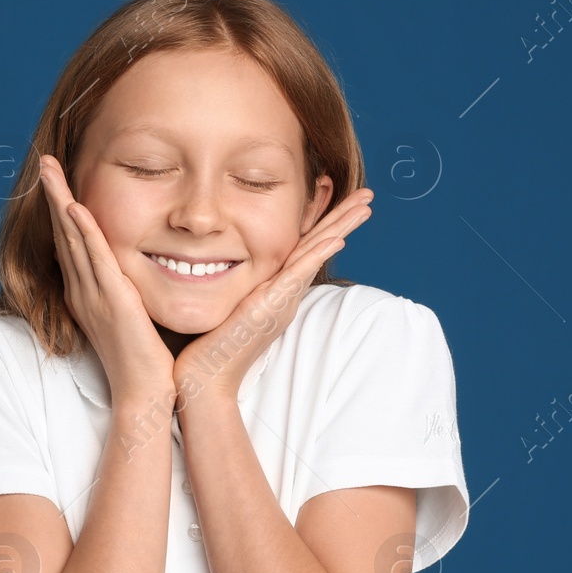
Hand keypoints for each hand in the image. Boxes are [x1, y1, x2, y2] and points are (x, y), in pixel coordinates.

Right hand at [40, 156, 178, 405]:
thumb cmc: (146, 361)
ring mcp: (92, 295)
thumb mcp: (133, 316)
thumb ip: (129, 291)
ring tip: (48, 169)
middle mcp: (82, 291)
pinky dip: (83, 231)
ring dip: (59, 201)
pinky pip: (93, 259)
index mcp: (87, 294)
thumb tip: (141, 270)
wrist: (144, 394)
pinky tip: (74, 207)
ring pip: (71, 239)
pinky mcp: (110, 301)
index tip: (58, 181)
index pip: (71, 243)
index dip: (62, 210)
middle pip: (62, 234)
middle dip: (52, 195)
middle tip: (44, 162)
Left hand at [173, 187, 373, 409]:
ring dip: (341, 228)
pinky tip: (336, 239)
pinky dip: (317, 256)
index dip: (323, 222)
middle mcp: (285, 294)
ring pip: (316, 255)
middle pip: (320, 247)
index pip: (305, 248)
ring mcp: (281, 301)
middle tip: (368, 194)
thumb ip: (235, 284)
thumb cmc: (207, 346)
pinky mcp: (270, 309)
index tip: (338, 197)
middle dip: (344, 219)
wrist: (204, 378)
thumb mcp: (226, 304)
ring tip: (364, 206)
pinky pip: (298, 276)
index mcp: (277, 290)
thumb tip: (222, 263)